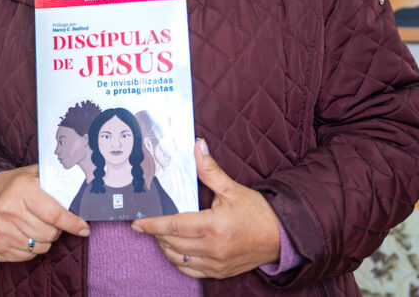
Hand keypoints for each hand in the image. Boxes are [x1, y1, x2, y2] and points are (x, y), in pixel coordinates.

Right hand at [0, 164, 89, 261]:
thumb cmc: (19, 185)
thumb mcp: (36, 175)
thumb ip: (58, 182)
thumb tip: (84, 194)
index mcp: (22, 189)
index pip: (53, 214)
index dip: (72, 223)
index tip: (84, 229)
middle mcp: (9, 210)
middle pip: (49, 234)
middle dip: (57, 230)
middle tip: (51, 221)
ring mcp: (2, 230)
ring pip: (40, 248)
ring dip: (45, 240)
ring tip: (37, 225)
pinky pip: (28, 256)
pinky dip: (32, 248)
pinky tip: (25, 233)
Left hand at [130, 139, 280, 278]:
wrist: (281, 238)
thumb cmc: (257, 212)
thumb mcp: (233, 189)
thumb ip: (210, 170)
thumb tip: (197, 146)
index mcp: (214, 226)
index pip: (174, 226)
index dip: (152, 224)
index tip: (137, 222)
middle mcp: (213, 248)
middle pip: (172, 243)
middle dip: (156, 234)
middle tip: (147, 223)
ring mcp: (215, 263)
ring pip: (178, 258)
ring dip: (165, 246)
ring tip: (160, 234)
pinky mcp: (219, 272)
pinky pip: (189, 270)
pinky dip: (178, 260)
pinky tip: (174, 249)